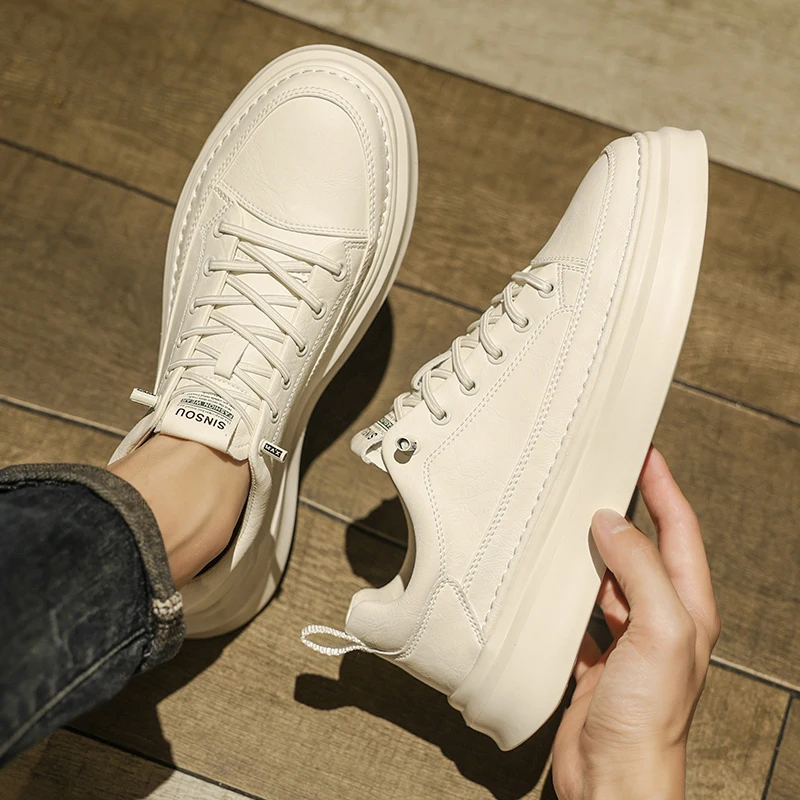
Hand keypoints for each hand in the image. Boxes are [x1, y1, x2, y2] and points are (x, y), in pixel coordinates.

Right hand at [552, 447, 720, 799]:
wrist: (614, 778)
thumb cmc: (649, 720)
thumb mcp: (660, 631)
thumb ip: (639, 570)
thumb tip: (613, 523)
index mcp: (688, 608)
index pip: (679, 530)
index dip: (664, 488)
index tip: (646, 454)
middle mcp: (662, 620)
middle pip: (644, 548)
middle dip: (628, 510)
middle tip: (603, 477)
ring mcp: (629, 640)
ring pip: (610, 578)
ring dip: (593, 549)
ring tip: (572, 520)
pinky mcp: (597, 659)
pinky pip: (582, 610)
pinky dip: (568, 591)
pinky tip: (552, 581)